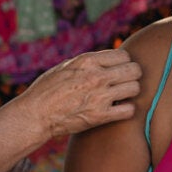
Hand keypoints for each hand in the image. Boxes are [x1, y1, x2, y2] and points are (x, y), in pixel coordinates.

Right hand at [18, 49, 140, 139]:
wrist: (36, 115)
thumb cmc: (47, 89)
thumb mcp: (66, 66)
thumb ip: (88, 63)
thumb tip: (107, 60)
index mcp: (87, 61)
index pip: (123, 55)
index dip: (123, 63)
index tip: (118, 70)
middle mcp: (96, 76)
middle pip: (134, 70)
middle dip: (131, 76)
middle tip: (124, 83)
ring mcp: (100, 96)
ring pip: (135, 88)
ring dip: (130, 93)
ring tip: (121, 96)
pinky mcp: (101, 116)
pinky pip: (129, 110)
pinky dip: (126, 110)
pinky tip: (117, 110)